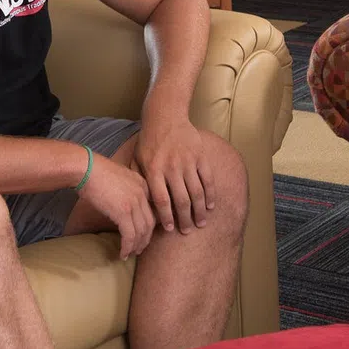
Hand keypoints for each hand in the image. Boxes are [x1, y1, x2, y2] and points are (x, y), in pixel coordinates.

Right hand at [77, 150, 158, 258]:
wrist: (86, 168)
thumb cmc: (95, 172)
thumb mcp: (118, 177)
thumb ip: (127, 189)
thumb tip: (123, 205)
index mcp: (143, 184)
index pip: (153, 209)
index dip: (150, 226)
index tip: (145, 236)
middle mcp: (143, 194)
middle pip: (150, 223)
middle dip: (145, 239)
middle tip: (139, 249)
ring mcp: (134, 203)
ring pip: (141, 232)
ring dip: (136, 246)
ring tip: (130, 254)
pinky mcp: (123, 212)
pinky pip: (130, 236)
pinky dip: (127, 247)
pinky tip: (122, 254)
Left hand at [128, 114, 219, 230]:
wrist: (165, 116)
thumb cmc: (149, 141)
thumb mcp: (137, 159)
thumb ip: (139, 180)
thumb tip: (140, 203)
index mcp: (154, 170)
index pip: (161, 200)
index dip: (166, 217)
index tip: (169, 229)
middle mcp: (171, 167)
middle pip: (181, 200)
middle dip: (185, 219)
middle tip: (187, 231)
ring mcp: (188, 161)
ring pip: (196, 192)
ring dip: (199, 211)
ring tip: (201, 223)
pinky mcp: (200, 156)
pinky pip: (207, 179)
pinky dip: (210, 194)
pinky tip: (210, 206)